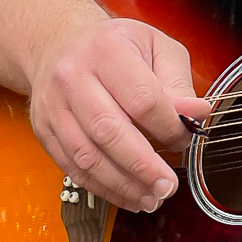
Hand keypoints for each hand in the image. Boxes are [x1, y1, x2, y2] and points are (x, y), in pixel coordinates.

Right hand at [26, 11, 213, 213]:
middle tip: (168, 186)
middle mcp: (74, 77)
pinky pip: (71, 167)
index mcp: (108, 50)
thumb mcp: (156, 47)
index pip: (142, 99)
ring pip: (87, 156)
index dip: (168, 127)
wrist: (59, 43)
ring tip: (151, 198)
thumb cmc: (115, 46)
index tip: (183, 139)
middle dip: (143, 166)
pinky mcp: (44, 129)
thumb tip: (198, 113)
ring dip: (122, 184)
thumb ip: (178, 82)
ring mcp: (54, 105)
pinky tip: (126, 195)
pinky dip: (101, 187)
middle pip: (109, 131)